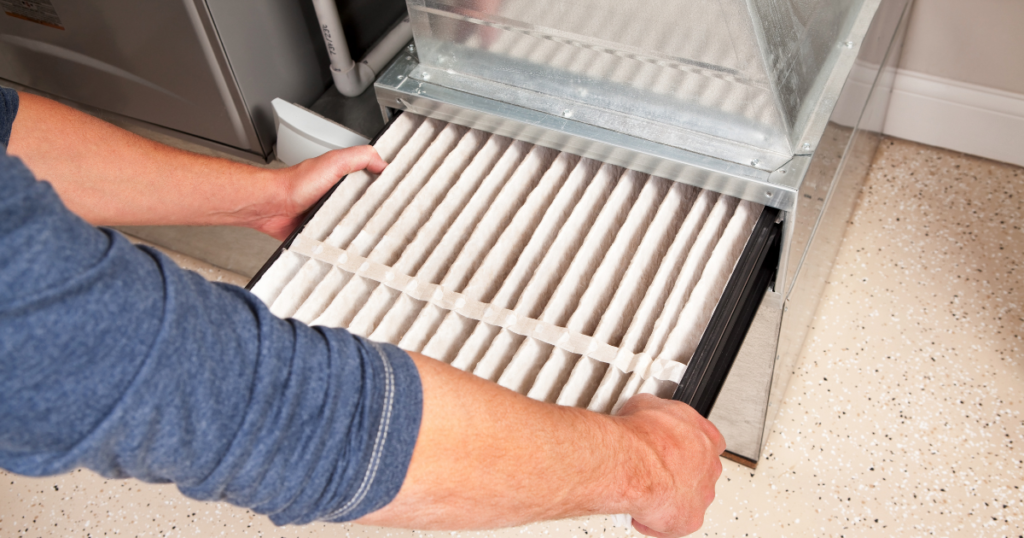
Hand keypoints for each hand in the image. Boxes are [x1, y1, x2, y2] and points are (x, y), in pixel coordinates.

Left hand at [249, 146, 386, 239]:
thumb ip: (358, 157)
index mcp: (344, 178)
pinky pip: (339, 241)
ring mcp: (331, 216)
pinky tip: (353, 246)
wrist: (272, 207)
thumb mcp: (333, 162)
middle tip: (391, 221)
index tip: (400, 195)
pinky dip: (345, 244)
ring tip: (375, 236)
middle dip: (378, 214)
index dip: (386, 187)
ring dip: (362, 232)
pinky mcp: (323, 233)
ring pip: (355, 226)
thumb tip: (383, 162)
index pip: (372, 181)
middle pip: (367, 206)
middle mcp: (338, 197)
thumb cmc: (295, 184)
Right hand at [615, 394, 724, 536]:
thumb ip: (655, 412)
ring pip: (689, 499)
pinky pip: (673, 524)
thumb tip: (644, 410)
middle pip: (700, 472)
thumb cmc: (640, 435)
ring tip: (645, 492)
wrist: (633, 462)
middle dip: (679, 473)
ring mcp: (702, 493)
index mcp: (703, 436)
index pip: (710, 441)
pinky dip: (655, 521)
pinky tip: (639, 512)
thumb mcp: (645, 404)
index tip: (674, 447)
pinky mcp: (690, 518)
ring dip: (669, 497)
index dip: (689, 446)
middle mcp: (708, 465)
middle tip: (654, 471)